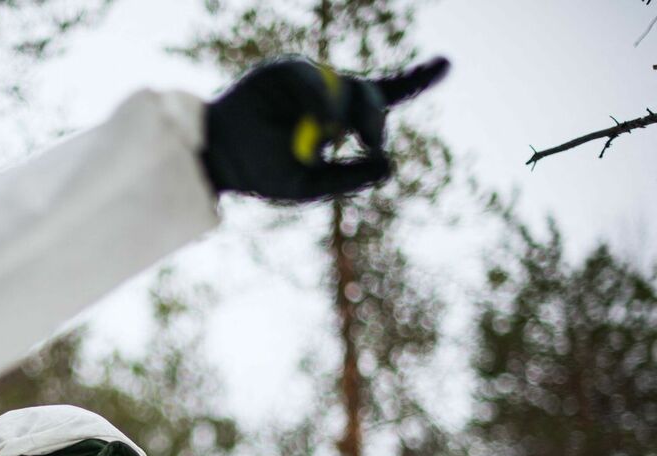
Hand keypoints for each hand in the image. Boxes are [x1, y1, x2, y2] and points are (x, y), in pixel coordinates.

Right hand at [201, 56, 448, 199]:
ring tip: (332, 137)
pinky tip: (324, 124)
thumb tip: (389, 164)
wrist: (218, 156)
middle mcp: (330, 93)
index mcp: (340, 119)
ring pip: (349, 86)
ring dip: (350, 113)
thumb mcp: (307, 185)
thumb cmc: (262, 171)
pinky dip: (324, 101)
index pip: (386, 94)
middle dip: (375, 119)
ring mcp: (310, 78)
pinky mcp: (286, 70)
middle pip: (371, 94)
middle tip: (370, 143)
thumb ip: (347, 178)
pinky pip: (315, 79)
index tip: (444, 63)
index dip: (417, 77)